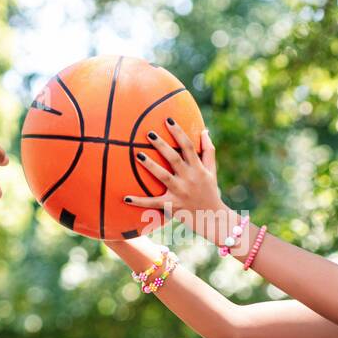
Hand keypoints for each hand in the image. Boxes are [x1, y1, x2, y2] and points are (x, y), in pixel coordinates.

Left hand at [124, 123, 228, 239]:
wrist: (212, 217)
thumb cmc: (210, 191)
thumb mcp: (212, 170)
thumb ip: (208, 150)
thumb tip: (205, 130)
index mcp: (198, 168)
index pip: (188, 146)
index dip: (178, 132)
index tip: (168, 120)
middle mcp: (189, 178)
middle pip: (174, 159)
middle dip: (162, 146)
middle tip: (149, 133)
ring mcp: (180, 192)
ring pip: (163, 177)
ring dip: (151, 166)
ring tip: (138, 154)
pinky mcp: (172, 205)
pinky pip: (153, 203)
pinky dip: (139, 202)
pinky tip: (125, 198)